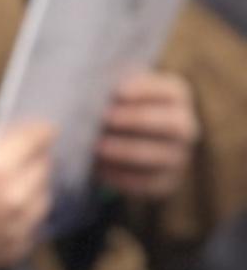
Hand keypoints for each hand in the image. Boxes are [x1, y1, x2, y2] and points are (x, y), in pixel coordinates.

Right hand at [0, 124, 59, 269]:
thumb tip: (17, 139)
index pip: (41, 138)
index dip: (39, 131)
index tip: (41, 131)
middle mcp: (13, 197)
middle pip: (45, 168)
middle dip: (30, 161)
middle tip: (9, 163)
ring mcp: (15, 227)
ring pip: (42, 200)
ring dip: (28, 191)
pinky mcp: (12, 251)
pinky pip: (29, 229)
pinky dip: (16, 221)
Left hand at [97, 69, 198, 201]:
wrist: (128, 142)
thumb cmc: (115, 107)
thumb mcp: (117, 92)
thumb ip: (108, 88)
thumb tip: (87, 87)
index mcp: (175, 97)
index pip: (170, 91)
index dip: (144, 91)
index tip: (117, 91)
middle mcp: (183, 127)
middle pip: (170, 124)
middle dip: (137, 120)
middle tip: (105, 118)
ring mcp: (178, 156)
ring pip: (159, 156)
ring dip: (126, 151)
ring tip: (97, 147)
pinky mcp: (164, 181)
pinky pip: (146, 181)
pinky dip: (121, 176)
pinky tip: (98, 168)